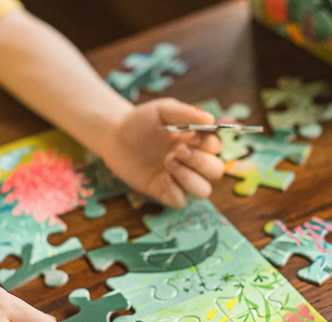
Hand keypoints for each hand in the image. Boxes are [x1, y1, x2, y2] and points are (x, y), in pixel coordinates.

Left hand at [101, 98, 224, 208]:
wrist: (114, 136)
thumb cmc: (141, 121)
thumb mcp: (164, 110)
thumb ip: (187, 114)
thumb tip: (211, 119)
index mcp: (196, 142)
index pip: (217, 148)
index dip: (209, 145)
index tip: (192, 137)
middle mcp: (192, 162)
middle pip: (215, 171)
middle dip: (201, 162)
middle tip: (178, 151)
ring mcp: (179, 179)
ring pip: (203, 191)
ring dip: (190, 178)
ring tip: (168, 162)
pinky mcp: (163, 192)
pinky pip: (181, 202)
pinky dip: (176, 191)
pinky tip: (162, 176)